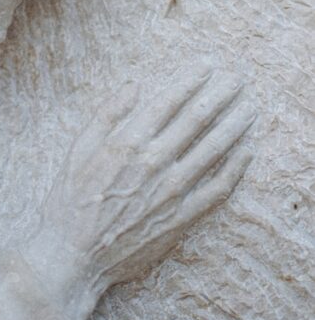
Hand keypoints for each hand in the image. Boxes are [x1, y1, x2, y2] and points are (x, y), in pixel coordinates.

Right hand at [22, 68, 254, 319]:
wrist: (74, 255)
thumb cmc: (70, 200)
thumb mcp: (77, 149)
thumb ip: (107, 114)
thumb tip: (134, 85)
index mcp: (128, 141)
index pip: (169, 100)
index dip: (191, 79)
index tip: (208, 64)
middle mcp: (155, 161)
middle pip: (198, 118)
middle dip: (220, 94)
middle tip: (237, 78)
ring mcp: (172, 190)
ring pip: (214, 149)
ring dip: (235, 124)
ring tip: (249, 107)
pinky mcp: (182, 217)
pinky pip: (218, 188)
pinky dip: (236, 168)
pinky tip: (247, 152)